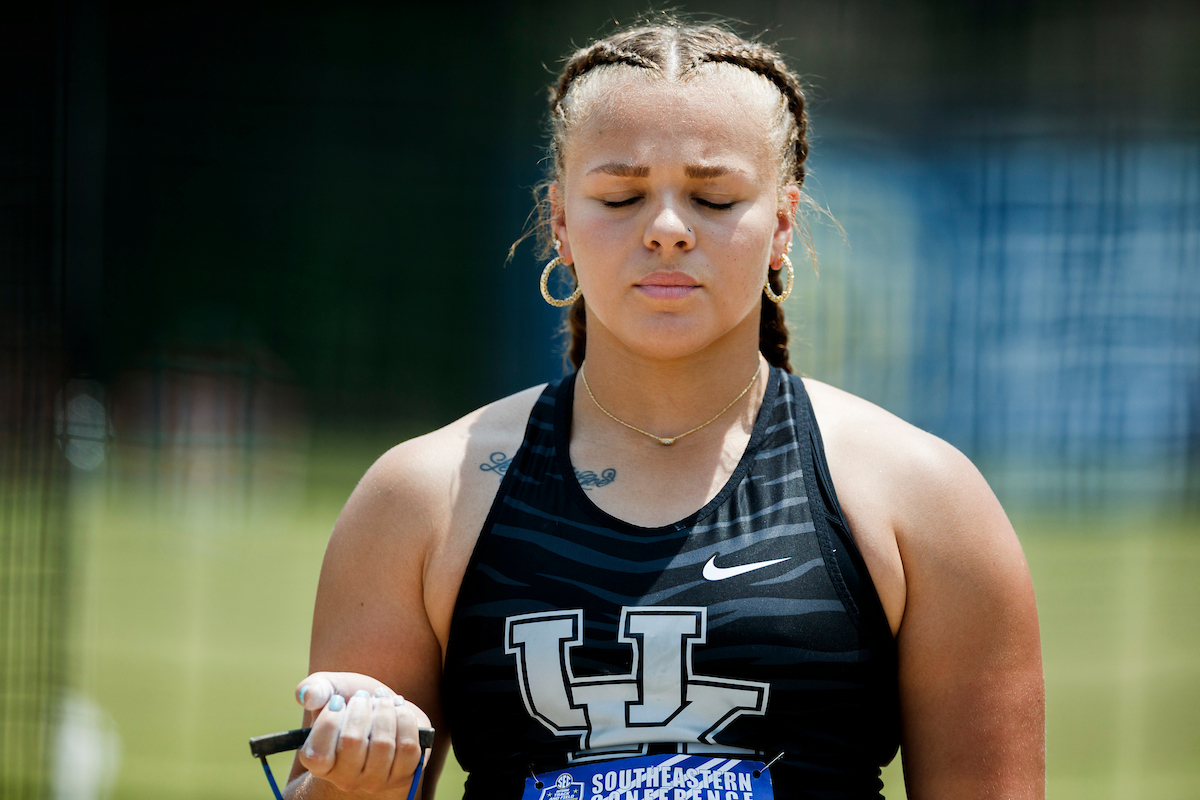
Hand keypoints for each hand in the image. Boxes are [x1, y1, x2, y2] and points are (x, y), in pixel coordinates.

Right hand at [294, 672, 430, 793]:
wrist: (382, 713)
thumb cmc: (351, 704)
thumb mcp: (330, 690)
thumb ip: (315, 689)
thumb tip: (308, 695)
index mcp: (318, 764)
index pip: (318, 754)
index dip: (330, 720)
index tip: (338, 701)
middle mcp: (345, 779)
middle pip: (352, 742)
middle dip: (361, 708)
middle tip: (363, 696)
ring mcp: (375, 781)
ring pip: (382, 744)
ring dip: (384, 710)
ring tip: (382, 700)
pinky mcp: (403, 774)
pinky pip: (408, 747)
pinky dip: (405, 720)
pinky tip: (399, 709)